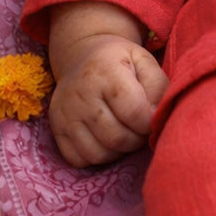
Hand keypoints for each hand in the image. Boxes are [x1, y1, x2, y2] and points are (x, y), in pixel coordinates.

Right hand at [47, 2, 168, 165]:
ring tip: (124, 133)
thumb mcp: (144, 61)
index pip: (134, 112)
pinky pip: (79, 160)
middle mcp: (80, 93)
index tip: (151, 118)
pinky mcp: (56, 129)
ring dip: (118, 151)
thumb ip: (159, 87)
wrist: (82, 56)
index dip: (150, 122)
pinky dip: (97, 156)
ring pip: (98, 154)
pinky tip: (105, 140)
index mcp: (105, 71)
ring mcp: (65, 113)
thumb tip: (157, 118)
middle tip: (140, 129)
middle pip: (117, 138)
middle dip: (136, 139)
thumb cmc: (120, 61)